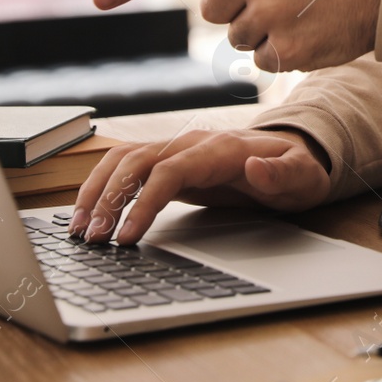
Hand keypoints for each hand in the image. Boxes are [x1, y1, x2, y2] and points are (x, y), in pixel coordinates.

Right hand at [69, 128, 331, 243]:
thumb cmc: (296, 171)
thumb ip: (284, 173)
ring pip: (122, 160)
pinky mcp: (167, 162)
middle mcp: (190, 143)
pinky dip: (101, 186)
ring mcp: (176, 149)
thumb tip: (258, 167)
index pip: (170, 171)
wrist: (293, 158)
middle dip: (108, 199)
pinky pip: (125, 167)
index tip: (127, 236)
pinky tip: (88, 213)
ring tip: (78, 230)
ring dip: (96, 191)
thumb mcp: (303, 177)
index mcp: (219, 149)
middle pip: (135, 161)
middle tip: (91, 239)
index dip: (144, 201)